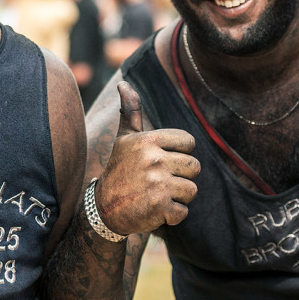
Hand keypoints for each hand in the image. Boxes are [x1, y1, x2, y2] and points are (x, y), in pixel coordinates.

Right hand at [96, 82, 199, 234]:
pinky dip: (172, 216)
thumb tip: (123, 83)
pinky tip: (154, 210)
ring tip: (156, 195)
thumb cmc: (119, 169)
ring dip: (177, 198)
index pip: (189, 143)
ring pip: (191, 190)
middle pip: (194, 167)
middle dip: (181, 178)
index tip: (161, 162)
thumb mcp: (124, 139)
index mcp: (148, 140)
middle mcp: (153, 159)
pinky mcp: (159, 206)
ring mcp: (157, 183)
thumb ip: (130, 111)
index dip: (179, 154)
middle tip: (159, 182)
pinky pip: (183, 212)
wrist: (103, 208)